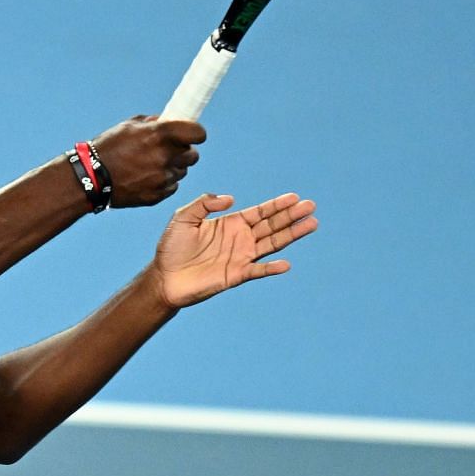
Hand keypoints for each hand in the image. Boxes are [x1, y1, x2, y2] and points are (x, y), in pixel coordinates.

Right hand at [90, 116, 205, 207]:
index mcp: (159, 135)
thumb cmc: (108, 148)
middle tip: (171, 149)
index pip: (197, 133)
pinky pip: (172, 186)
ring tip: (152, 165)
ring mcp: (162, 178)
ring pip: (182, 171)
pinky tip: (147, 177)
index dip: (196, 133)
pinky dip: (164, 182)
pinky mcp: (158, 194)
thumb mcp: (129, 126)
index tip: (192, 134)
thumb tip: (171, 121)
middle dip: (184, 151)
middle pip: (193, 155)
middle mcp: (164, 157)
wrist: (91, 178)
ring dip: (173, 167)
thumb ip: (154, 123)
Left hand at [151, 192, 318, 307]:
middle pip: (272, 225)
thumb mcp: (184, 217)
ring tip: (311, 224)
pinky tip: (285, 264)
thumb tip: (231, 199)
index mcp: (231, 223)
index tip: (295, 197)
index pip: (260, 212)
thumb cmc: (171, 248)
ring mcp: (241, 257)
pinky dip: (271, 268)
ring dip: (291, 235)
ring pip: (272, 244)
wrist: (163, 278)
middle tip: (311, 206)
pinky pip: (257, 271)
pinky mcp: (236, 275)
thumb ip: (204, 203)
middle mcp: (241, 239)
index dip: (277, 205)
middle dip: (291, 216)